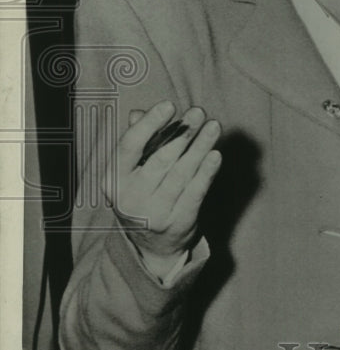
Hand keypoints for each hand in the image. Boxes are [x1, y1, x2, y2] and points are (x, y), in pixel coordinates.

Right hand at [103, 100, 222, 261]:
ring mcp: (154, 213)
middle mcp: (130, 198)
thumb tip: (140, 113)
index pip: (129, 146)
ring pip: (181, 174)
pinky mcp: (178, 223)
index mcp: (113, 179)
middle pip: (160, 159)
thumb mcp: (132, 171)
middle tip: (198, 112)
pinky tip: (215, 155)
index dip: (150, 124)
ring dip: (200, 147)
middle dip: (182, 133)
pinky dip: (206, 172)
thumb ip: (138, 141)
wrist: (152, 245)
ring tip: (213, 127)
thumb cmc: (144, 192)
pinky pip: (196, 193)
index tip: (169, 104)